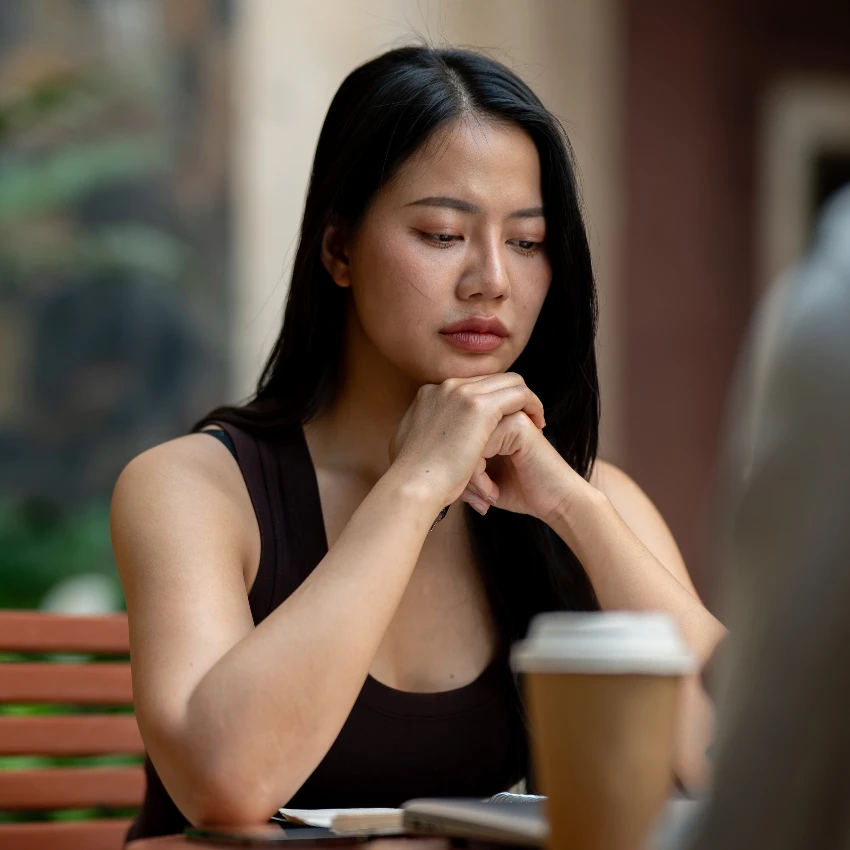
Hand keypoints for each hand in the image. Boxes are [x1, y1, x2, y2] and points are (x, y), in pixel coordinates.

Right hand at [388, 373, 545, 512]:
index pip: (472, 386)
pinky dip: (533, 405)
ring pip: (509, 381)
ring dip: (525, 400)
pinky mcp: (478, 406)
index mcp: (429, 394)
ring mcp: (461, 392)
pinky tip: (537, 425)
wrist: (412, 487)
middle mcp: (445, 386)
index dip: (491, 402)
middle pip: (491, 379)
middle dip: (510, 397)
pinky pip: (519, 393)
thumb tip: (434, 436)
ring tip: (535, 422)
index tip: (501, 422)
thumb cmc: (413, 479)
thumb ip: (426, 433)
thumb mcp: (411, 445)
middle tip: (525, 419)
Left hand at [461, 410, 592, 521]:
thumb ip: (456, 458)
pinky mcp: (517, 426)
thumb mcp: (476, 474)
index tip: (464, 492)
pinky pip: (479, 448)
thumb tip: (423, 461)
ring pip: (463, 442)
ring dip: (468, 475)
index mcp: (482, 414)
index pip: (449, 432)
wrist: (554, 504)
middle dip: (457, 471)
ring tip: (481, 497)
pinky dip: (478, 476)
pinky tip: (491, 493)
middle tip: (473, 497)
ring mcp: (506, 414)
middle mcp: (493, 409)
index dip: (453, 467)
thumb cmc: (515, 490)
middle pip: (453, 436)